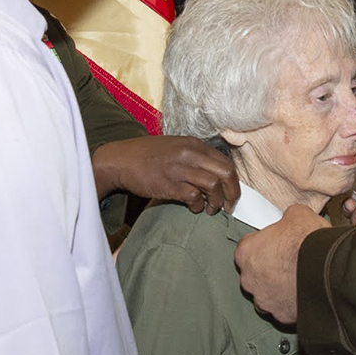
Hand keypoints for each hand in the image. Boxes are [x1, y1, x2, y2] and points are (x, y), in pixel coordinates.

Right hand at [92, 136, 238, 212]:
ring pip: (213, 186)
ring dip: (216, 202)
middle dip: (232, 193)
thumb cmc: (148, 156)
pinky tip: (193, 208)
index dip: (234, 181)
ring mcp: (179, 169)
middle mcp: (190, 154)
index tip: (232, 194)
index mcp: (194, 144)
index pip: (226, 162)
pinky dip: (198, 205)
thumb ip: (196, 157)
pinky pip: (194, 197)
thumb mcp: (176, 148)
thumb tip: (216, 176)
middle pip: (225, 173)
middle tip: (228, 206)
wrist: (121, 160)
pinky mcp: (168, 184)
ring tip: (211, 210)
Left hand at [234, 206, 327, 324]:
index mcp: (246, 252)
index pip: (248, 246)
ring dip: (278, 288)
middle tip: (289, 261)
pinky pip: (283, 308)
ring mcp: (263, 300)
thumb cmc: (308, 242)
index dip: (264, 244)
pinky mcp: (280, 315)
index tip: (276, 244)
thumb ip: (287, 218)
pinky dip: (291, 302)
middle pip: (255, 273)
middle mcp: (249, 279)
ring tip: (298, 278)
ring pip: (266, 294)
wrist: (329, 270)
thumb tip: (291, 218)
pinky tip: (304, 292)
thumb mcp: (298, 214)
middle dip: (269, 268)